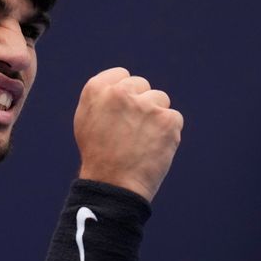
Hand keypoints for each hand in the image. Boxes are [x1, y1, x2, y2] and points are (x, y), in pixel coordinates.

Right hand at [74, 67, 182, 201]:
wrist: (113, 185)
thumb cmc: (97, 155)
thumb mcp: (86, 120)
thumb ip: (102, 98)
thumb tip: (122, 84)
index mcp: (96, 89)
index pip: (121, 75)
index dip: (124, 93)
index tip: (122, 110)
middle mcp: (120, 92)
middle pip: (141, 85)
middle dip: (140, 103)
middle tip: (131, 129)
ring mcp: (145, 105)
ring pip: (159, 99)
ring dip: (155, 116)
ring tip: (142, 140)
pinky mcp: (167, 119)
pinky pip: (174, 118)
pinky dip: (168, 132)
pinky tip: (154, 147)